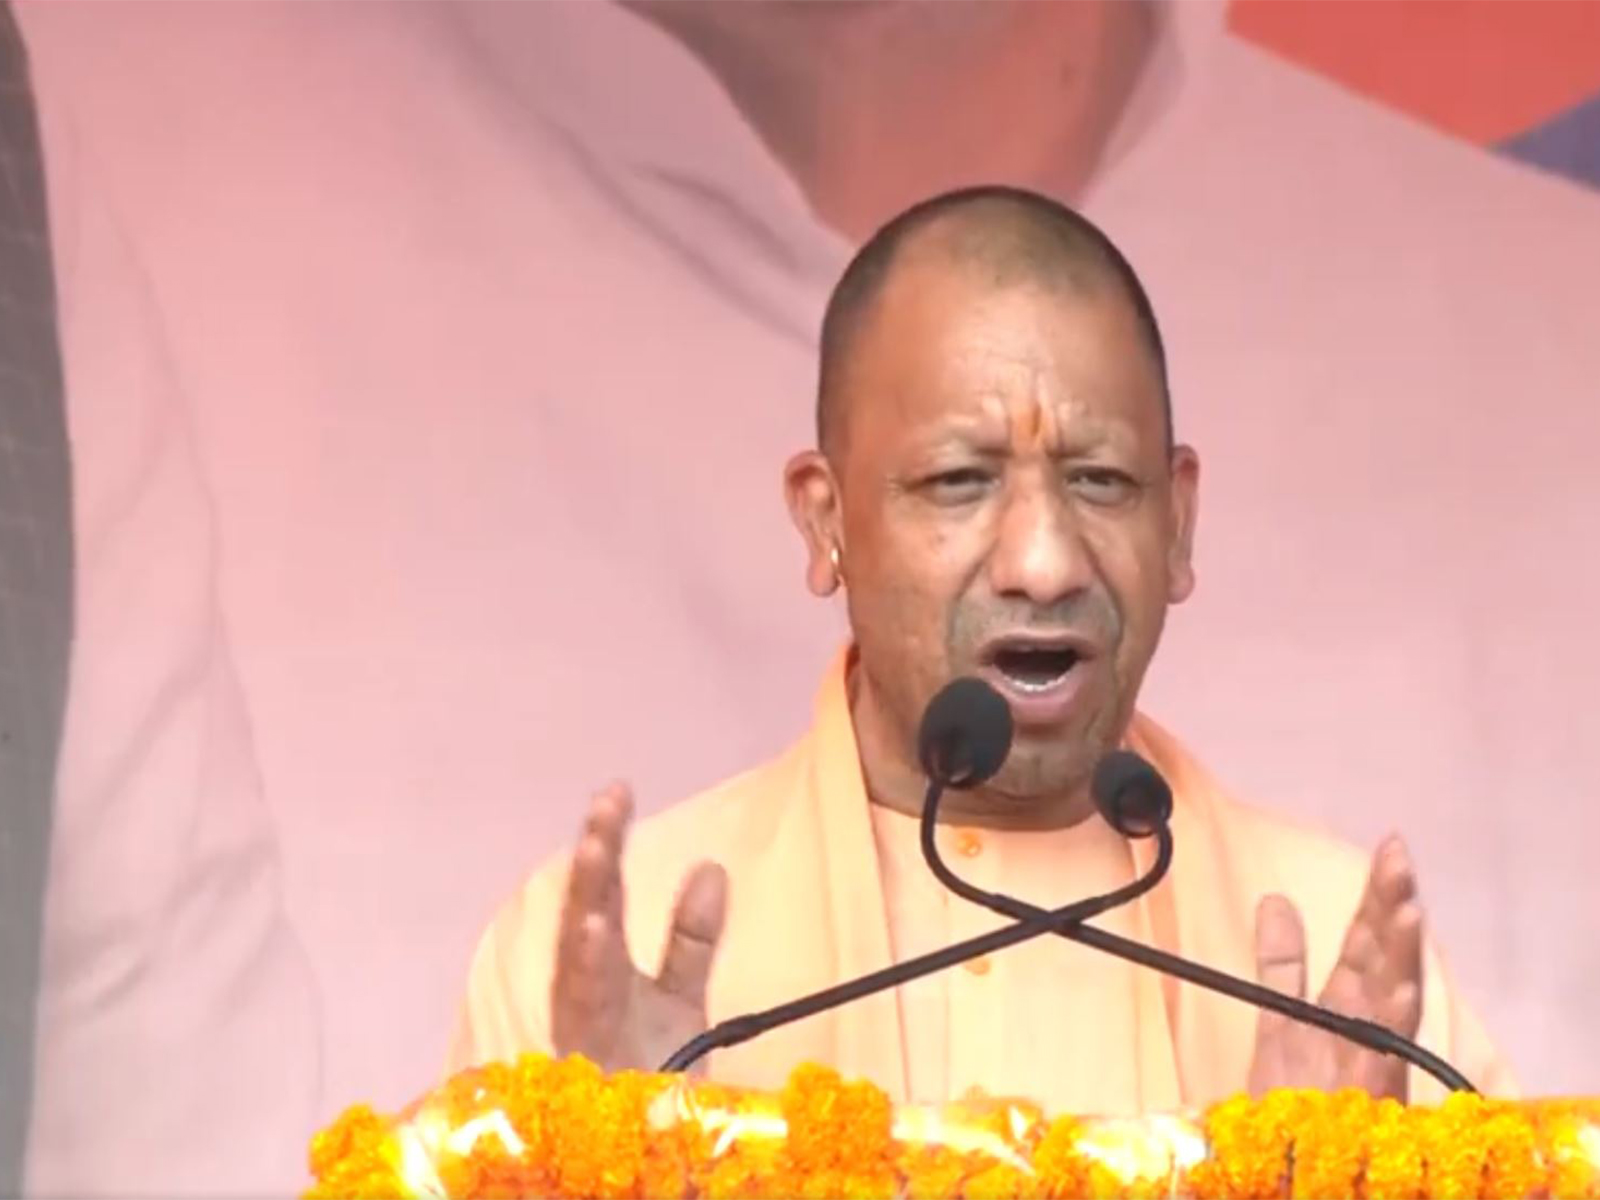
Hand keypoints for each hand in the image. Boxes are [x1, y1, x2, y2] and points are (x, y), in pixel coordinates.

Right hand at [550, 783, 728, 1073]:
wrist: (642, 1151)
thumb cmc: (651, 1067)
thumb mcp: (680, 996)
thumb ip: (690, 937)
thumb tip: (711, 866)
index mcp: (598, 970)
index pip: (603, 896)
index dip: (608, 843)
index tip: (618, 789)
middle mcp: (581, 994)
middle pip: (583, 918)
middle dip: (593, 863)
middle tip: (606, 805)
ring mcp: (581, 1031)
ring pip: (579, 961)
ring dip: (586, 902)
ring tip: (598, 851)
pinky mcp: (588, 1065)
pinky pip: (587, 1015)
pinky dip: (586, 969)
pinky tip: (593, 928)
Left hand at [1247, 835, 1423, 1099]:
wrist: (1280, 1168)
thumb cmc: (1288, 1103)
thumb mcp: (1278, 1020)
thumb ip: (1282, 963)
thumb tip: (1276, 900)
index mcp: (1345, 1006)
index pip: (1366, 941)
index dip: (1378, 896)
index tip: (1391, 847)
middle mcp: (1365, 1028)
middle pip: (1384, 959)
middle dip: (1394, 908)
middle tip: (1399, 856)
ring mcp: (1368, 1061)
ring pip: (1394, 999)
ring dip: (1401, 955)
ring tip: (1408, 906)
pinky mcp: (1365, 1098)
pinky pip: (1382, 1054)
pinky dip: (1392, 1019)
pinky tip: (1397, 987)